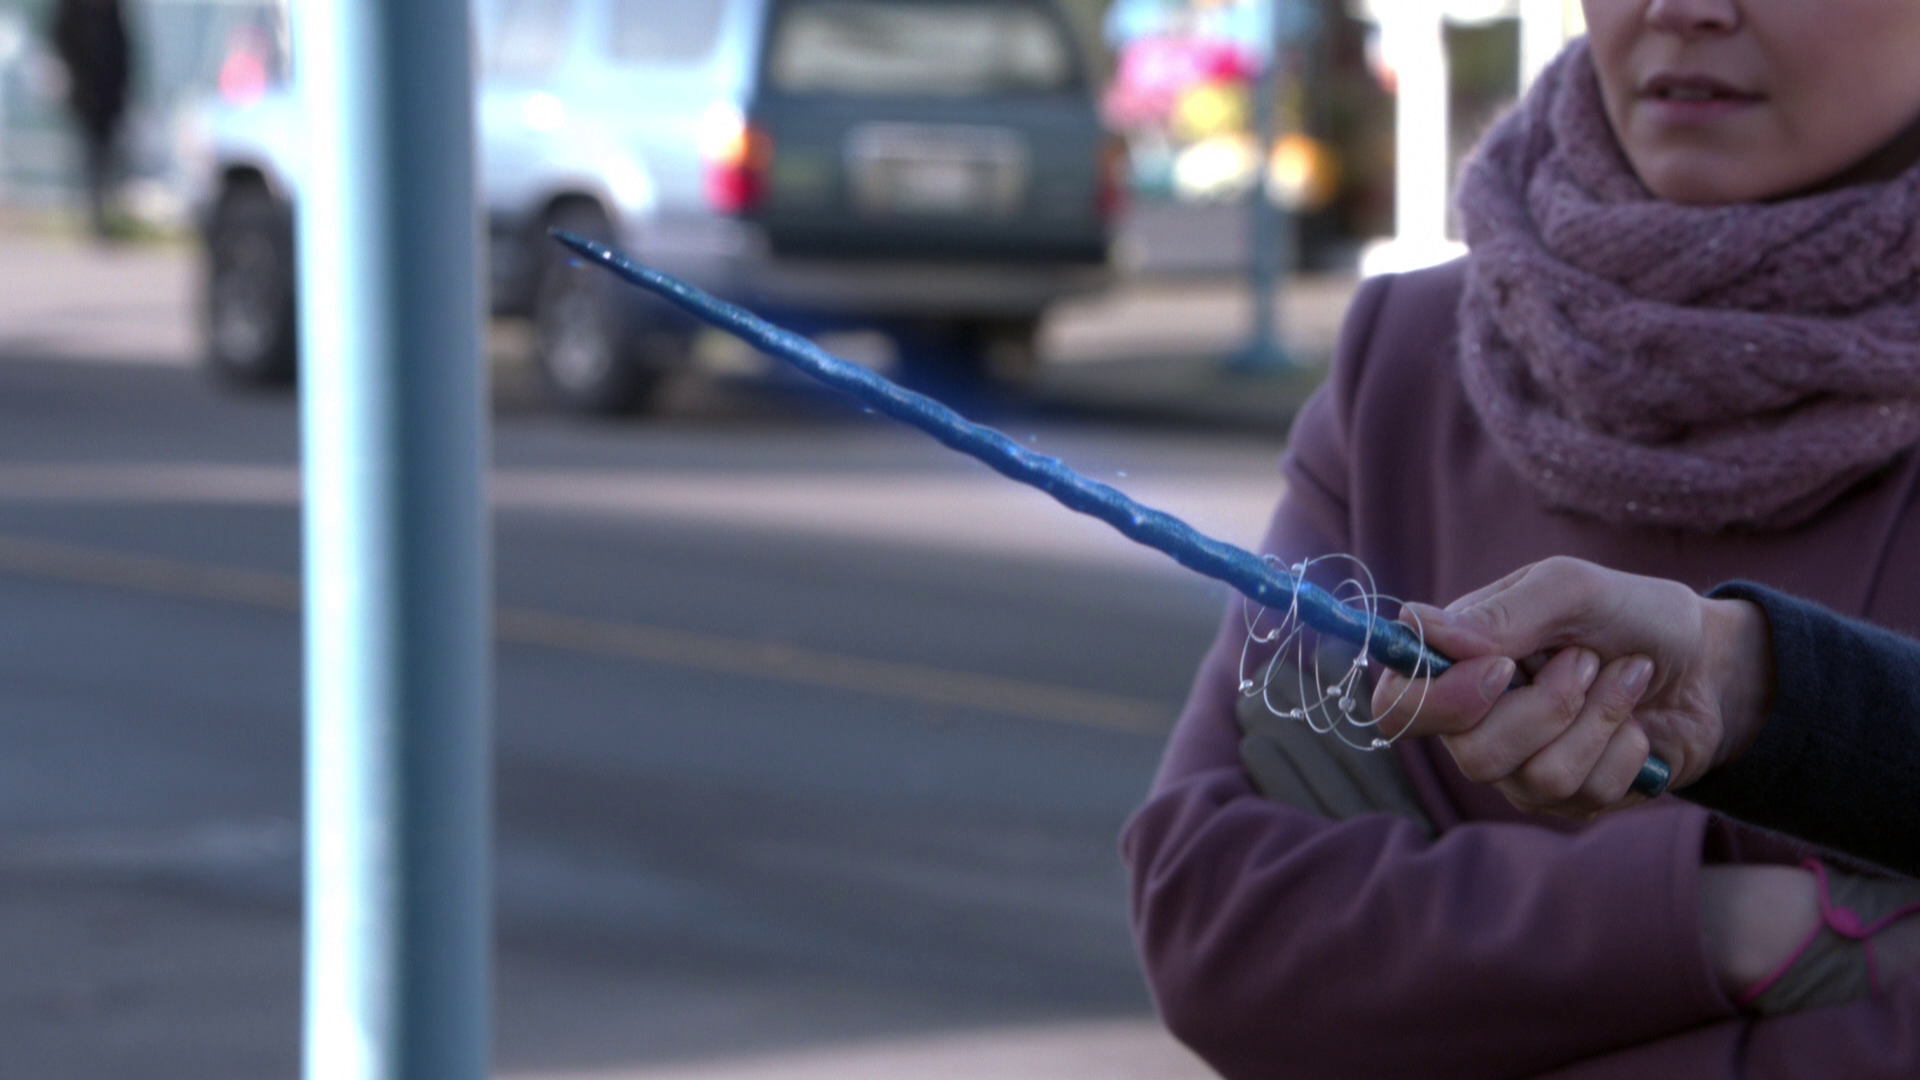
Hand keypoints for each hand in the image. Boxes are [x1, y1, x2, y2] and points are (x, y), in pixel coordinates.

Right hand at [1369, 557, 1773, 816]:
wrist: (1711, 662)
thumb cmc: (1632, 614)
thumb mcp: (1572, 589)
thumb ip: (1501, 613)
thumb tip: (1422, 628)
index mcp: (1457, 663)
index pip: (1396, 707)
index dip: (1434, 702)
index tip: (1498, 670)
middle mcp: (1477, 722)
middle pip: (1469, 753)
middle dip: (1548, 706)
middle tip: (1586, 659)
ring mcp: (1521, 767)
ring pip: (1534, 777)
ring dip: (1598, 719)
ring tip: (1622, 679)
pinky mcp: (1571, 798)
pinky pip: (1585, 794)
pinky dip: (1625, 747)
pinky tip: (1636, 722)